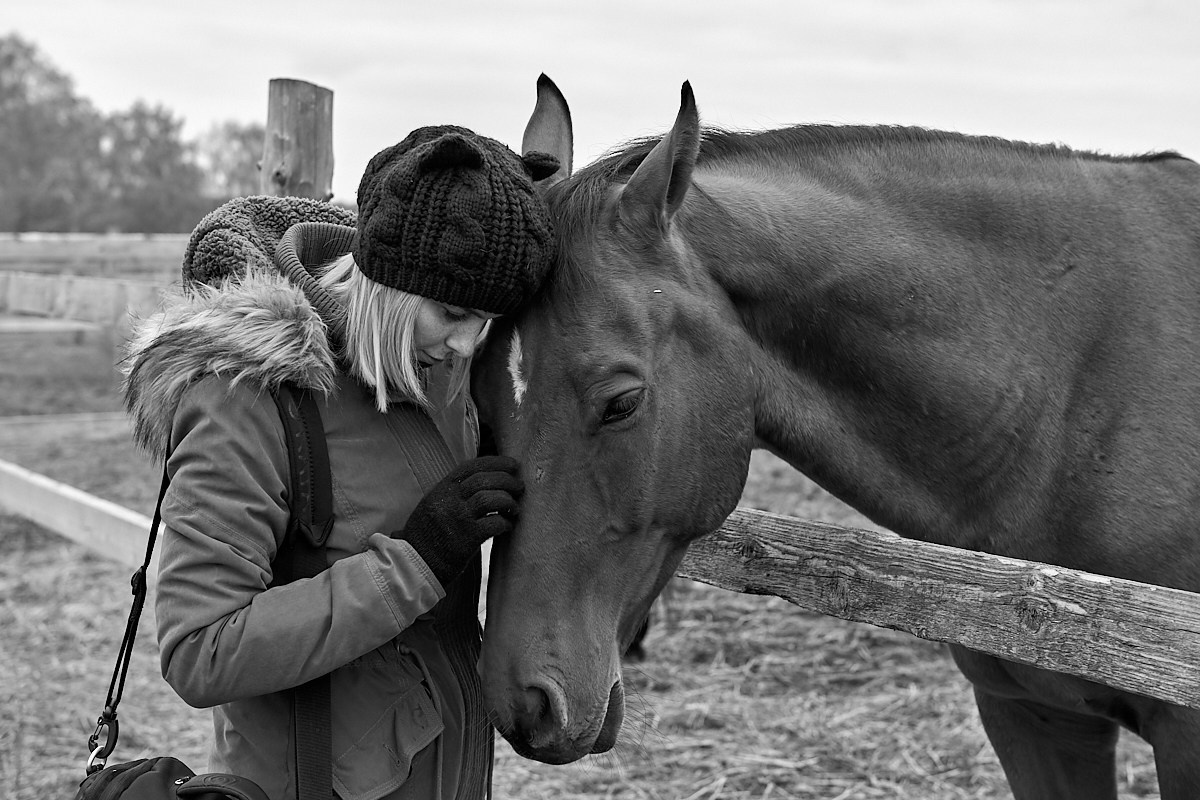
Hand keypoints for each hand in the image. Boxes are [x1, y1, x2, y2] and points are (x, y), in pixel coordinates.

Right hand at [392, 455, 523, 585]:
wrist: (414, 565)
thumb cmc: (427, 535)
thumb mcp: (433, 504)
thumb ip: (454, 491)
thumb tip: (485, 479)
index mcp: (441, 489)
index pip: (471, 466)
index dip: (496, 463)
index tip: (513, 464)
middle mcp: (449, 501)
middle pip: (484, 480)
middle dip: (507, 480)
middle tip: (519, 486)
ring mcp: (457, 519)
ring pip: (490, 498)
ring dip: (508, 501)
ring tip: (515, 508)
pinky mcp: (466, 539)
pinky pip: (493, 524)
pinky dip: (505, 523)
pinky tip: (508, 526)